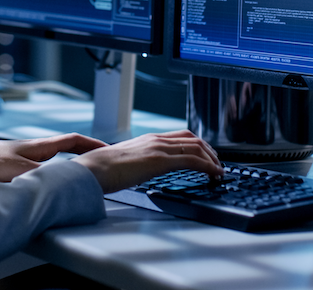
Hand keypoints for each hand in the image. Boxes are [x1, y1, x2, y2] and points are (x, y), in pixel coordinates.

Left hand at [0, 133, 106, 188]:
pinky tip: (52, 180)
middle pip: (66, 146)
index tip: (106, 149)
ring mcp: (25, 154)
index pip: (72, 140)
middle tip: (99, 160)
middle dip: (84, 152)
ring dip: (70, 160)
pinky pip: (43, 165)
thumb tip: (60, 183)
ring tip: (82, 170)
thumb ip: (40, 176)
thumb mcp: (19, 171)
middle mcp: (35, 148)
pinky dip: (54, 170)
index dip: (91, 144)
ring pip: (55, 156)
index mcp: (39, 146)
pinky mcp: (16, 164)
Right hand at [73, 130, 222, 193]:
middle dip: (210, 151)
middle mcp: (155, 140)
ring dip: (213, 159)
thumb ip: (138, 163)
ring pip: (197, 147)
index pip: (180, 136)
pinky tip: (214, 175)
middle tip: (217, 164)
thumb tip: (141, 172)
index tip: (206, 157)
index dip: (198, 145)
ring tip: (219, 172)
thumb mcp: (125, 163)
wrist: (93, 170)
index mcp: (147, 140)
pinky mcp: (160, 160)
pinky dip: (209, 166)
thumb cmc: (102, 169)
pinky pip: (193, 160)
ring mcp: (159, 148)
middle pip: (193, 138)